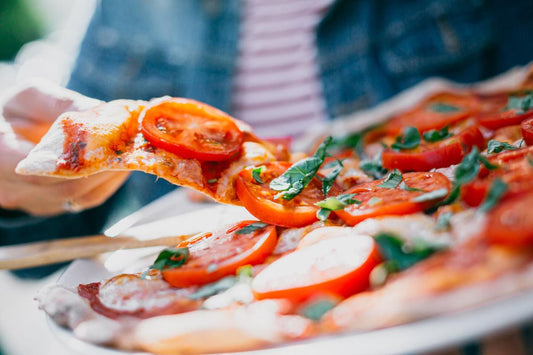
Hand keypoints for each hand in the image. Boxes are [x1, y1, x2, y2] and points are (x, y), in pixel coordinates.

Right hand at [0, 79, 129, 215]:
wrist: (4, 136)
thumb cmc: (14, 112)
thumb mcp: (30, 97)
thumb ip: (60, 103)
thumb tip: (100, 110)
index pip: (43, 170)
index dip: (82, 161)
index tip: (111, 143)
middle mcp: (10, 187)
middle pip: (66, 188)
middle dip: (103, 169)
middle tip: (131, 149)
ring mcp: (30, 202)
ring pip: (79, 199)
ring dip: (110, 178)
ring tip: (130, 155)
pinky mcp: (49, 207)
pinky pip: (83, 201)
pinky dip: (106, 184)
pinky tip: (119, 166)